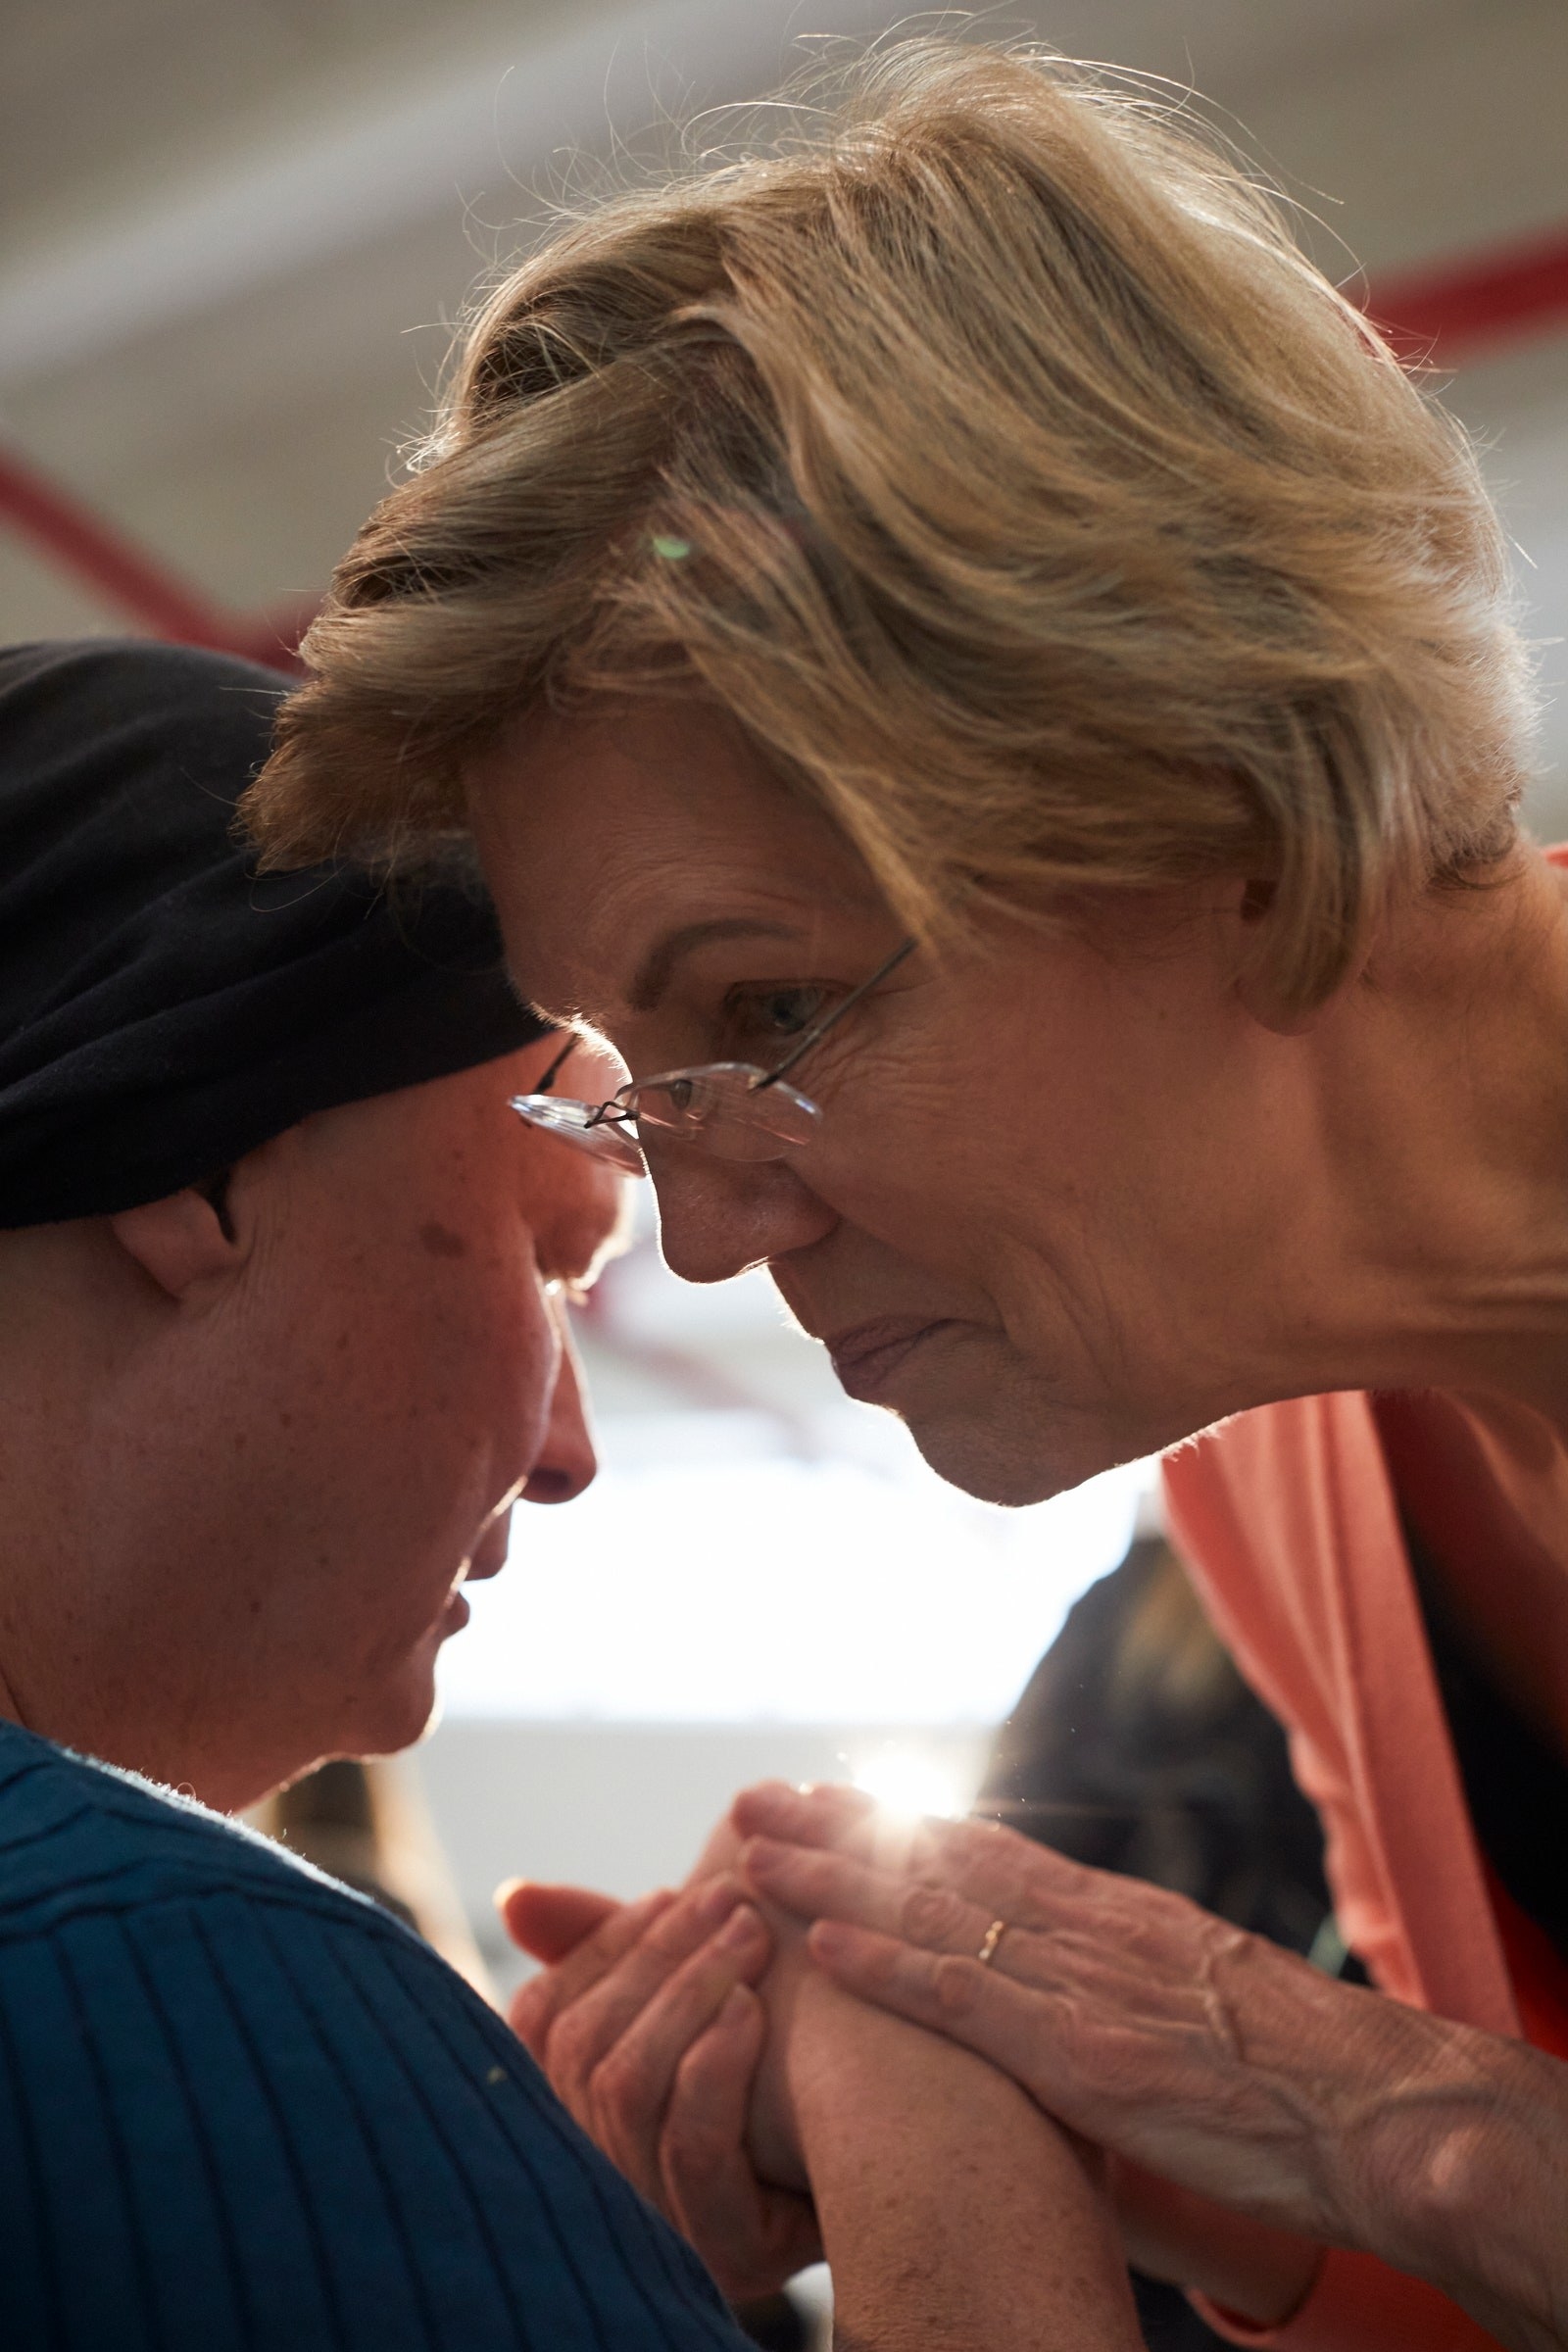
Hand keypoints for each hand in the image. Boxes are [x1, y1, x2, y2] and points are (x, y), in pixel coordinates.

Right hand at [503, 1874, 822, 2298]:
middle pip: (585, 2051)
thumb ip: (608, 1951)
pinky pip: (691, 2146)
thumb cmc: (788, 2064)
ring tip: (749, 1932)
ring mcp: (664, 2226)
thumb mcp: (695, 2001)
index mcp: (582, 2118)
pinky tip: (755, 2007)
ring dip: (688, 1991)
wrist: (906, 2153)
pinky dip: (714, 2061)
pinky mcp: (732, 2251)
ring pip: (628, 2088)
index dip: (598, 1950)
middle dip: (654, 1958)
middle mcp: (607, 2181)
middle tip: (725, 1895)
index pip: (543, 2024)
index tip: (667, 1893)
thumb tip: (515, 1897)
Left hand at [732, 1779, 1567, 2347]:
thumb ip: (1128, 1985)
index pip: (985, 1856)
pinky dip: (891, 1965)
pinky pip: (968, 1998)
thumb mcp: (1200, 1999)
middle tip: (757, 1798)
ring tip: (754, 1848)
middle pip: (937, 1863)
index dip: (897, 1827)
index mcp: (1114, 1916)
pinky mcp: (1079, 2052)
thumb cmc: (1296, 2073)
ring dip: (834, 1877)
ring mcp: (1077, 1986)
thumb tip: (1085, 1994)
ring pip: (931, 1912)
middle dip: (841, 1830)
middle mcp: (1084, 1929)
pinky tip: (828, 1943)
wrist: (1368, 2104)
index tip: (832, 1799)